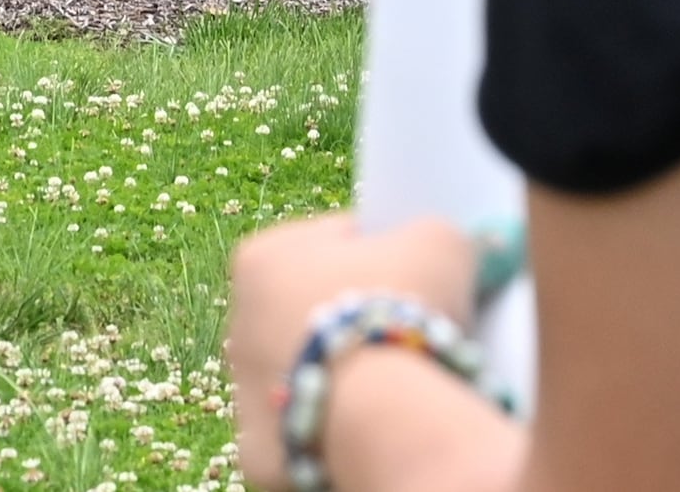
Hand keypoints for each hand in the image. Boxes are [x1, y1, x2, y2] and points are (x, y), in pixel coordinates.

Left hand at [226, 213, 479, 489]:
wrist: (379, 409)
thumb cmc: (398, 310)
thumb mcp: (437, 243)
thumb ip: (433, 233)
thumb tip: (439, 244)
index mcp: (264, 257)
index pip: (335, 239)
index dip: (384, 252)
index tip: (415, 273)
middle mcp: (240, 321)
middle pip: (318, 306)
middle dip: (361, 313)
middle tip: (411, 329)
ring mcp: (244, 390)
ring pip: (313, 367)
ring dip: (349, 368)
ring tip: (399, 376)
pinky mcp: (260, 447)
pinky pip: (309, 423)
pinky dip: (340, 421)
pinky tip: (375, 416)